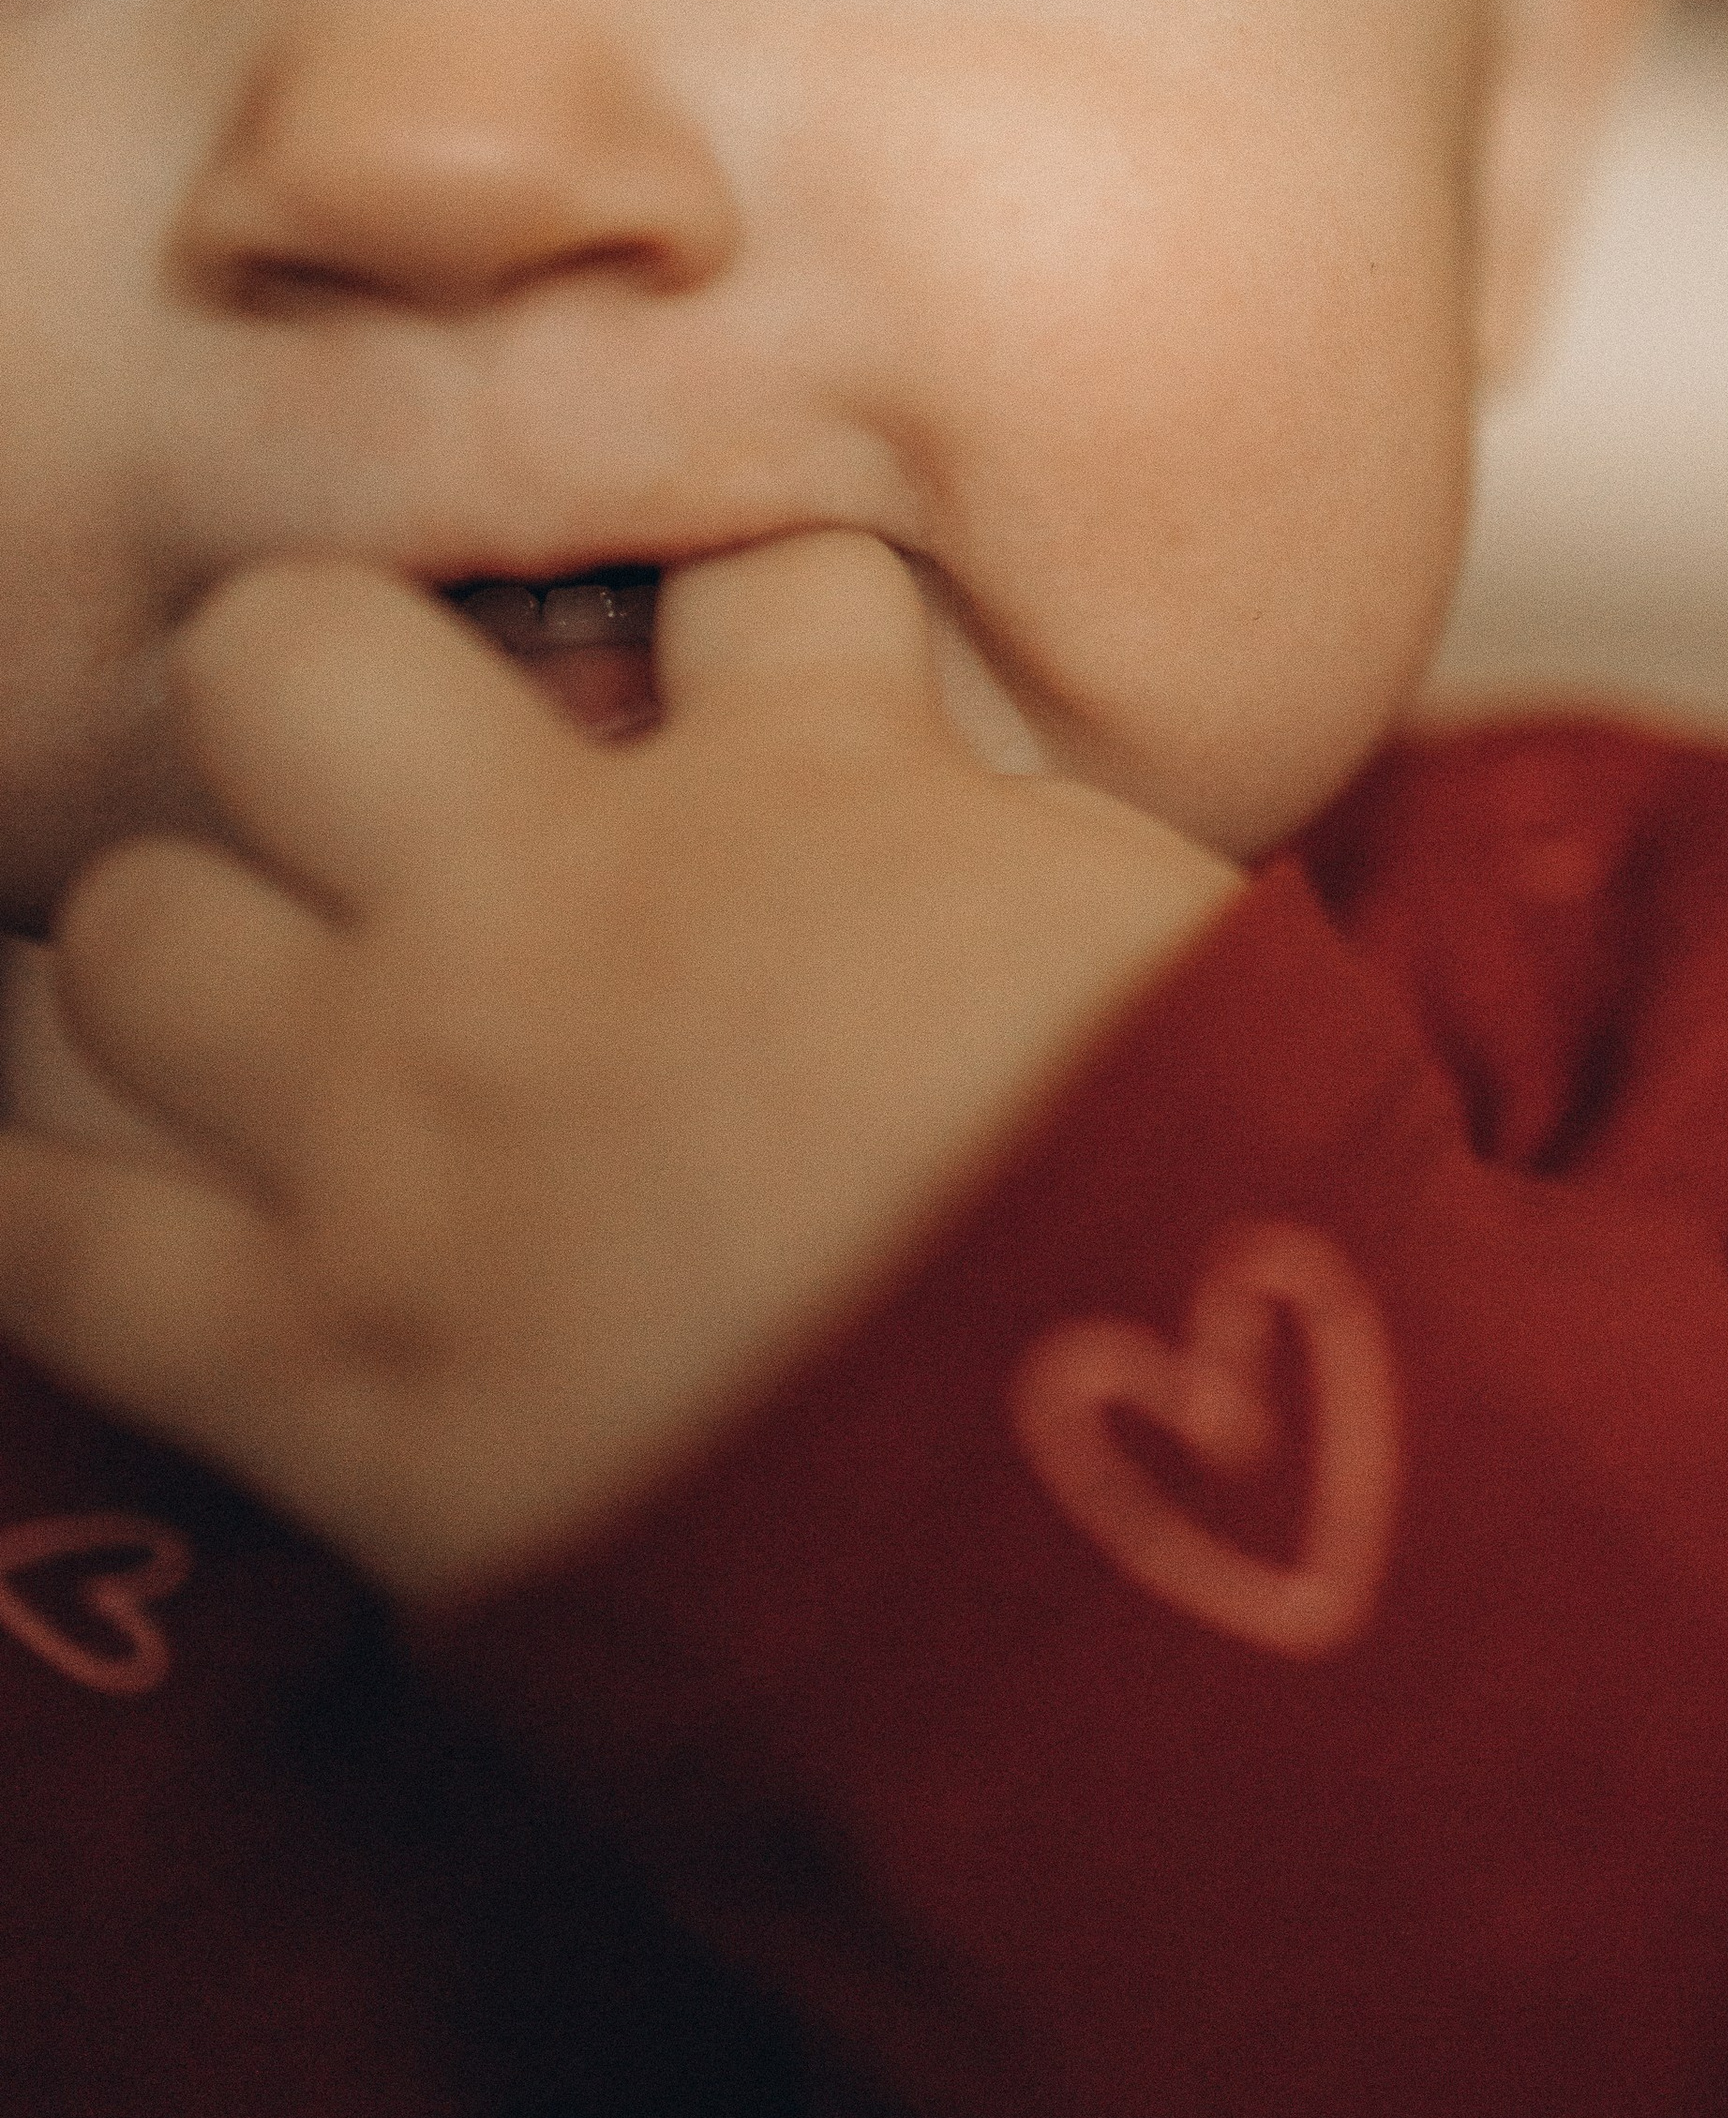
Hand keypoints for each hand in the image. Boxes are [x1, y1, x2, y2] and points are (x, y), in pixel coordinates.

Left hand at [0, 535, 1239, 1602]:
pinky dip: (30, 1188)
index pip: (736, 577)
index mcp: (807, 790)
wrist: (1140, 1540)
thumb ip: (1008, 837)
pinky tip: (45, 1160)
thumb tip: (930, 784)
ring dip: (162, 951)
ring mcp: (408, 1130)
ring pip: (126, 930)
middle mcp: (556, 908)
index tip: (717, 656)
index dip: (726, 605)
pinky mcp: (318, 1368)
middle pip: (289, 656)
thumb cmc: (1219, 1232)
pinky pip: (49, 1242)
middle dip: (312, 687)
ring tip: (198, 985)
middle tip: (364, 782)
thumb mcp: (1176, 958)